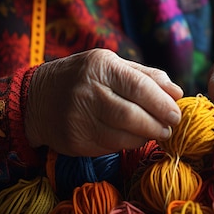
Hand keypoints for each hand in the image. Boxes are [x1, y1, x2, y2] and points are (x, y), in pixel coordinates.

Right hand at [24, 49, 183, 156]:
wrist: (35, 98)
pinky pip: (110, 147)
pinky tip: (134, 138)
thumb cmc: (83, 78)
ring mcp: (78, 118)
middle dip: (158, 124)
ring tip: (156, 133)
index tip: (177, 114)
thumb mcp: (111, 65)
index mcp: (100, 66)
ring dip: (146, 137)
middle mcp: (87, 92)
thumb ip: (146, 76)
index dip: (162, 104)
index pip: (140, 87)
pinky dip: (129, 145)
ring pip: (123, 136)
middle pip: (132, 115)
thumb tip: (178, 93)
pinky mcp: (74, 141)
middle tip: (170, 128)